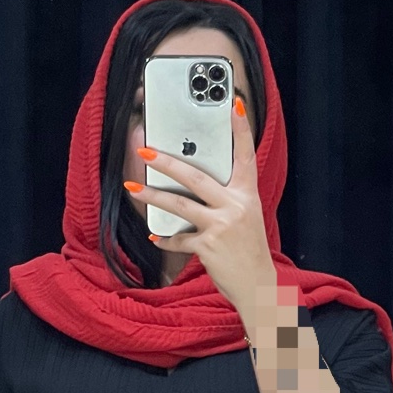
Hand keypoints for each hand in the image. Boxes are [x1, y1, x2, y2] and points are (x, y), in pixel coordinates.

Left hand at [127, 96, 275, 317]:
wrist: (258, 287)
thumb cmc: (249, 252)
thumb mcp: (246, 219)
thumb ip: (227, 201)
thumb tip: (197, 188)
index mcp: (247, 195)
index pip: (246, 155)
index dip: (241, 129)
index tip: (233, 105)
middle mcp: (235, 206)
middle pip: (196, 177)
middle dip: (167, 163)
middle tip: (146, 150)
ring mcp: (221, 225)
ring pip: (179, 205)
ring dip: (152, 196)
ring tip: (133, 187)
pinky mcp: (208, 246)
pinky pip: (180, 239)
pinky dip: (167, 240)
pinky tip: (156, 238)